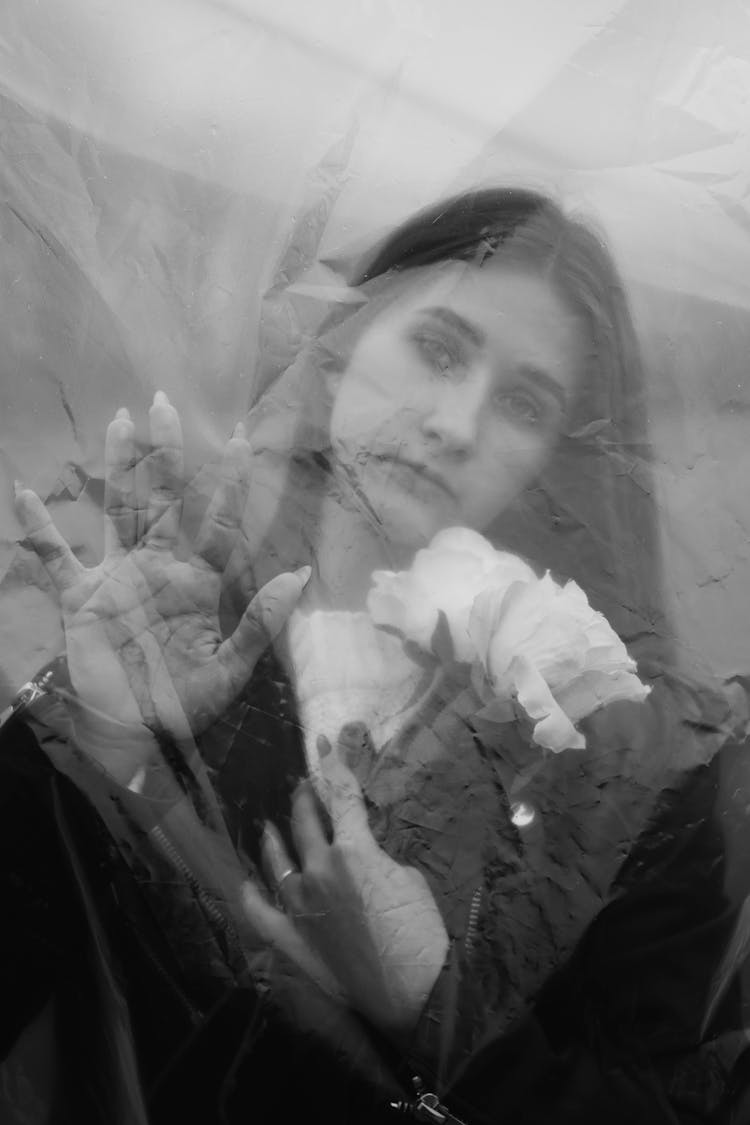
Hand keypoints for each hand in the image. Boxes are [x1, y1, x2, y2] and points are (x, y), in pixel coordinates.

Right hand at [15, 393, 309, 784]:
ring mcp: (118, 578)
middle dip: (165, 453)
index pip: (215, 521)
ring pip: (118, 510)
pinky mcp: (81, 599)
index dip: (227, 482)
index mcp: (198, 582)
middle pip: (162, 498)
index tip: (239, 439)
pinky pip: (57, 557)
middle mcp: (159, 567)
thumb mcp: (231, 669)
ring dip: (118, 468)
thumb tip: (298, 573)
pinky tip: (26, 494)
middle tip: (164, 404)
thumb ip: (260, 621)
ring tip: (119, 422)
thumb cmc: (187, 706)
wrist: (136, 736)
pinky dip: (41, 530)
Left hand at [261, 731, 448, 1032]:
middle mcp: (317, 871)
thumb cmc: (422, 931)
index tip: (324, 743)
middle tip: (304, 784)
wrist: (414, 991)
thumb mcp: (409, 878)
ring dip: (274, 838)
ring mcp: (299, 906)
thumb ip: (378, 858)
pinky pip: (262, 913)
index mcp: (351, 850)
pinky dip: (253, 896)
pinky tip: (247, 883)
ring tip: (270, 824)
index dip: (334, 764)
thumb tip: (363, 857)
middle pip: (304, 822)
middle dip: (304, 798)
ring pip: (278, 861)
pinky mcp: (293, 939)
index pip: (341, 795)